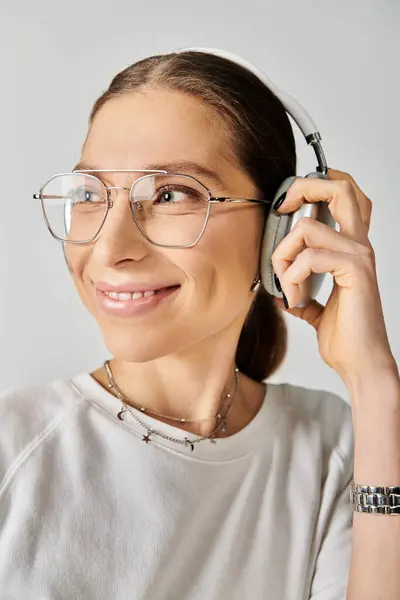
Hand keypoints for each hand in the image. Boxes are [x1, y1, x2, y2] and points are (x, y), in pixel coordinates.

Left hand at [271, 168, 395, 384]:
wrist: (360, 362)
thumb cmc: (344, 335)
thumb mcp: (315, 306)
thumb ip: (301, 290)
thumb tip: (277, 288)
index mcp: (351, 247)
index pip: (346, 195)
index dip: (317, 184)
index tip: (287, 204)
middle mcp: (359, 244)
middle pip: (340, 188)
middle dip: (303, 189)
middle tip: (281, 210)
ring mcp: (359, 256)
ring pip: (306, 229)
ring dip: (283, 257)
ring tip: (286, 286)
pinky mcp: (355, 271)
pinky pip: (309, 258)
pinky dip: (291, 278)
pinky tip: (295, 300)